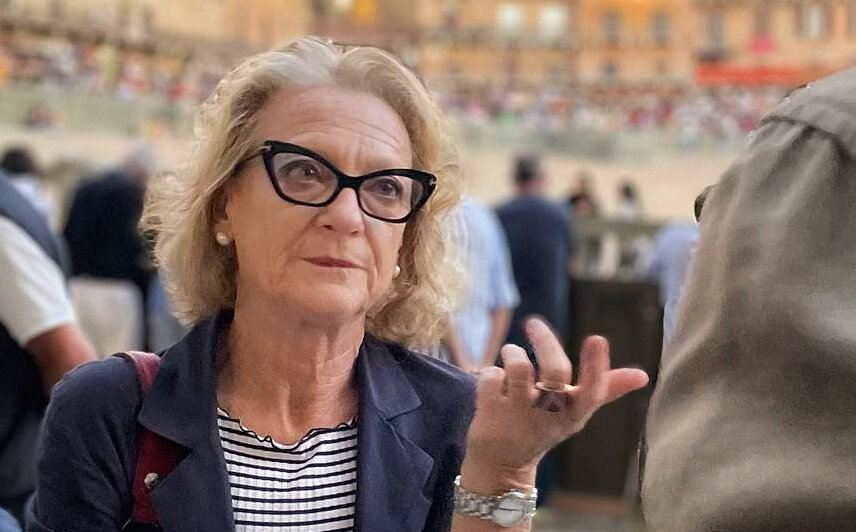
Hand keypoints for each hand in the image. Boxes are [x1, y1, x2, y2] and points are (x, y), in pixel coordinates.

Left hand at [461, 317, 648, 487]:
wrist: (501, 466)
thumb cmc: (543, 428)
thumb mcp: (574, 413)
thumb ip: (605, 389)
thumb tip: (643, 375)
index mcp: (573, 414)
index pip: (592, 392)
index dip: (596, 366)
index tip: (597, 339)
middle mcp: (549, 416)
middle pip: (555, 371)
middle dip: (545, 340)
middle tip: (533, 323)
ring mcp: (519, 416)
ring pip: (518, 367)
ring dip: (511, 352)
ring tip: (510, 356)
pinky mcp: (490, 414)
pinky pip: (490, 376)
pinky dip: (489, 373)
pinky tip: (493, 384)